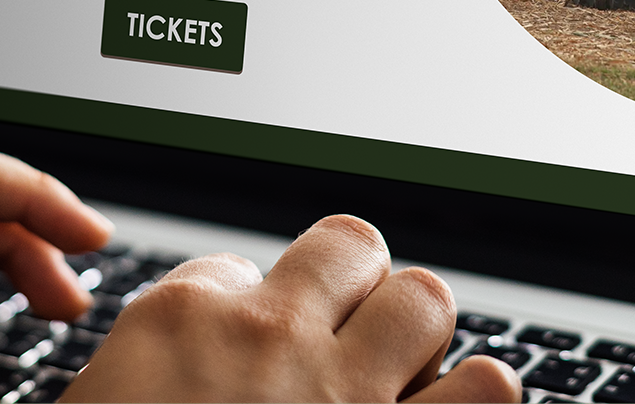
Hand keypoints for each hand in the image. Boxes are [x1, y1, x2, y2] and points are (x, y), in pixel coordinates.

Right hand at [64, 215, 520, 403]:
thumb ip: (149, 378)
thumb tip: (191, 370)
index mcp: (177, 323)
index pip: (232, 269)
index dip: (243, 315)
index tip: (236, 362)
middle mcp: (268, 338)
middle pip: (348, 246)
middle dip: (352, 288)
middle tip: (335, 345)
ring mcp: (342, 393)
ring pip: (424, 298)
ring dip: (417, 338)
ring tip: (397, 376)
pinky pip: (485, 388)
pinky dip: (475, 396)